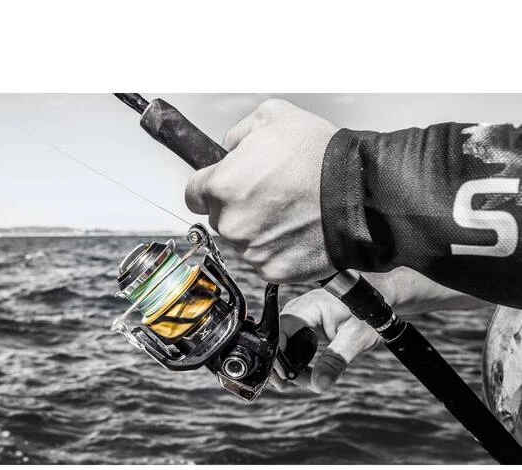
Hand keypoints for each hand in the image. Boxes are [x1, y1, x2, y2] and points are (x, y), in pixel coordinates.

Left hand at [185, 99, 337, 283]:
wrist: (357, 195)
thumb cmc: (318, 157)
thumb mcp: (272, 116)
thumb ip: (237, 134)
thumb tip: (227, 148)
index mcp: (222, 186)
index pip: (193, 194)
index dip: (209, 187)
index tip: (223, 187)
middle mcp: (231, 223)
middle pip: (219, 219)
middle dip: (237, 207)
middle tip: (269, 195)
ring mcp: (251, 250)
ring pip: (241, 241)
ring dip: (256, 230)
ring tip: (287, 212)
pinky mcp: (271, 270)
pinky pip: (263, 260)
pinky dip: (275, 249)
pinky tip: (294, 231)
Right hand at [272, 267, 490, 392]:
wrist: (381, 301)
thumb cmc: (371, 314)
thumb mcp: (356, 340)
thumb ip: (335, 362)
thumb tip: (318, 385)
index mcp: (309, 306)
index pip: (281, 330)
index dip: (278, 355)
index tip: (284, 378)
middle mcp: (300, 309)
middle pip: (279, 338)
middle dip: (282, 363)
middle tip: (291, 385)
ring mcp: (301, 315)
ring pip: (285, 342)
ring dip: (290, 363)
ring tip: (306, 381)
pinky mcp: (305, 323)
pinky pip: (293, 342)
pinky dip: (296, 358)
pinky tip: (304, 373)